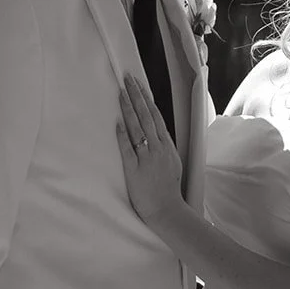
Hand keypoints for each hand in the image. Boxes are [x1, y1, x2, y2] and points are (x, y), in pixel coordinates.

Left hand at [117, 75, 183, 227]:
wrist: (167, 209)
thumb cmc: (169, 189)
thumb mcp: (172, 163)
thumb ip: (163, 147)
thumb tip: (156, 134)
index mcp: (167, 145)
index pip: (156, 115)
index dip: (146, 99)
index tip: (139, 85)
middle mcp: (158, 147)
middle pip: (146, 115)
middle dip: (136, 95)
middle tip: (128, 79)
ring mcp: (147, 157)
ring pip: (137, 127)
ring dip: (128, 108)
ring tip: (121, 92)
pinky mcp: (135, 169)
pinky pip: (128, 148)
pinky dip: (123, 135)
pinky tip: (117, 122)